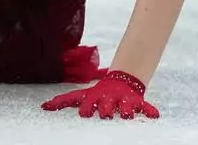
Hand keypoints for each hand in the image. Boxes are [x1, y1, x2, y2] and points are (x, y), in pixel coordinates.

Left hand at [41, 70, 160, 119]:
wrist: (120, 81)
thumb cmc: (97, 94)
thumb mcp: (81, 95)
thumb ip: (64, 101)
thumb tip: (43, 106)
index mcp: (94, 97)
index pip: (89, 101)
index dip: (86, 107)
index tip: (84, 113)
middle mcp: (108, 99)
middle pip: (107, 104)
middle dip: (106, 109)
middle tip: (105, 114)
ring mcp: (123, 100)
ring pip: (125, 106)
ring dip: (126, 111)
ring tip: (127, 114)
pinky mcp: (136, 102)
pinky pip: (145, 107)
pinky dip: (149, 111)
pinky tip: (154, 116)